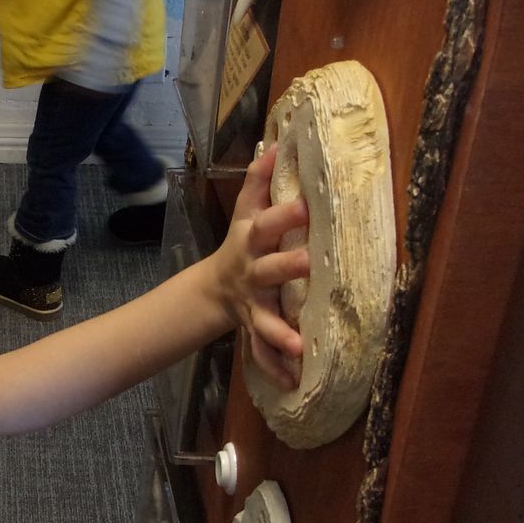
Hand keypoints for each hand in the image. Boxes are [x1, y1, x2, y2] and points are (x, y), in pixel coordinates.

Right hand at [217, 146, 309, 388]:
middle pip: (267, 269)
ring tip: (299, 346)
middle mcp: (251, 273)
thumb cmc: (240, 243)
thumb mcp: (244, 211)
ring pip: (263, 320)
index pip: (266, 224)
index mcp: (250, 242)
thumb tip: (279, 140)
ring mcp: (251, 305)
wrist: (213, 290)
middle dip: (287, 266)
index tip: (306, 206)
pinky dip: (276, 368)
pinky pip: (262, 352)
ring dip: (279, 333)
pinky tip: (293, 382)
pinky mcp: (254, 329)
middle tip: (310, 262)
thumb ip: (260, 179)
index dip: (283, 216)